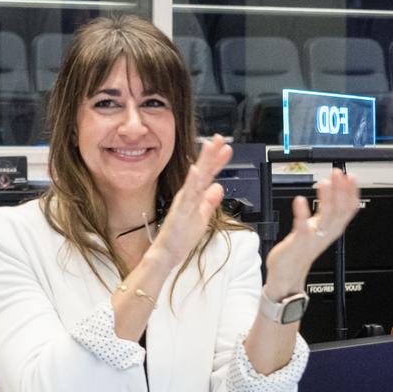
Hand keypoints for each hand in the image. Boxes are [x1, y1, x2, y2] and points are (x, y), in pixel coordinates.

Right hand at [143, 135, 231, 273]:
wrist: (166, 254)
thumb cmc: (180, 237)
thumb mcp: (202, 217)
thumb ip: (209, 201)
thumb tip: (218, 187)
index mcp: (194, 196)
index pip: (208, 175)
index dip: (217, 161)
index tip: (226, 148)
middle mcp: (189, 195)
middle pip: (203, 171)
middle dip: (211, 154)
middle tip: (220, 138)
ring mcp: (184, 202)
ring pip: (196, 178)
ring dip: (202, 161)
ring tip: (209, 146)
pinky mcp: (180, 211)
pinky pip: (187, 195)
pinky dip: (191, 181)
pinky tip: (196, 170)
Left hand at [261, 169, 362, 297]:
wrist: (288, 274)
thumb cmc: (301, 249)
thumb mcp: (319, 227)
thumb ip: (326, 210)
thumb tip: (332, 188)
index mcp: (333, 228)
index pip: (349, 209)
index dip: (352, 193)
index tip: (351, 177)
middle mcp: (326, 233)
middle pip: (340, 211)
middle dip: (341, 190)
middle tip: (338, 174)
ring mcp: (313, 238)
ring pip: (326, 217)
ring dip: (326, 199)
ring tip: (324, 183)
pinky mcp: (298, 242)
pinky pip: (302, 227)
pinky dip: (302, 213)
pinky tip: (299, 201)